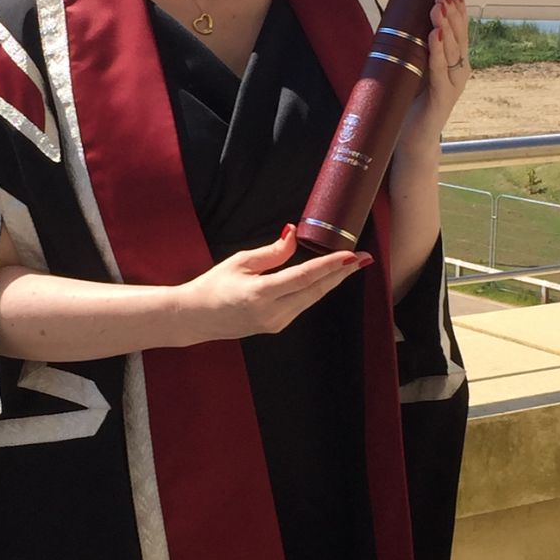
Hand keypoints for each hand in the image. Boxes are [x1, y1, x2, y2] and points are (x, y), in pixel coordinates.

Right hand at [175, 225, 371, 342]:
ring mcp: (276, 323)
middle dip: (342, 273)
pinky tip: (327, 278)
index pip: (304, 277)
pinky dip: (316, 289)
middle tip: (364, 258)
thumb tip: (294, 233)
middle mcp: (273, 312)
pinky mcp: (276, 326)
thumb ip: (272, 252)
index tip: (351, 255)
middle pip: (316, 290)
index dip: (330, 265)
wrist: (196, 317)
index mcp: (261, 294)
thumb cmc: (214, 285)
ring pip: (312, 299)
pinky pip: (303, 304)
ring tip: (351, 265)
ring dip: (332, 281)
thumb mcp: (241, 261)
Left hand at [396, 0, 471, 156]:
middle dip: (451, 13)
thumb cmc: (410, 102)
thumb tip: (399, 20)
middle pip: (457, 37)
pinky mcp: (441, 97)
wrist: (411, 141)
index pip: (458, 32)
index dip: (457, 11)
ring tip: (438, 5)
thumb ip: (413, 49)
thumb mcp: (412, 69)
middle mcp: (458, 71)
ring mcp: (452, 84)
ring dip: (444, 26)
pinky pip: (438, 70)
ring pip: (450, 50)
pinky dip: (435, 51)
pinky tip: (434, 34)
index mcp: (453, 63)